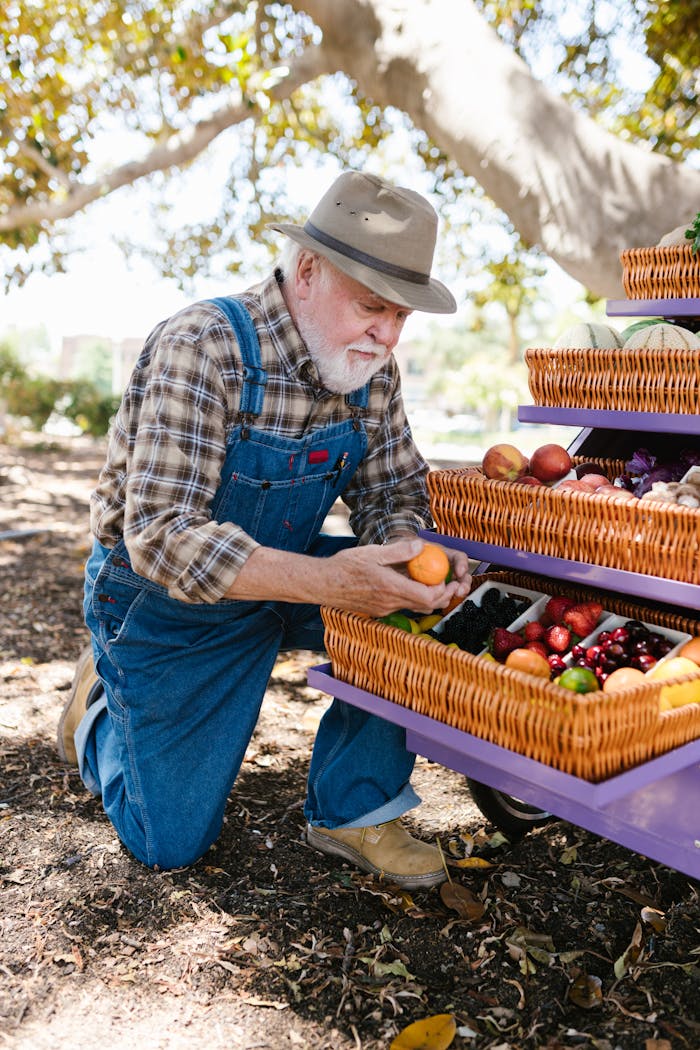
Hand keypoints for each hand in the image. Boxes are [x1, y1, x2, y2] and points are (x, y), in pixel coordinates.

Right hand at [317, 538, 472, 617]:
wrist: (323, 583)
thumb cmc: (345, 566)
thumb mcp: (373, 552)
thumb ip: (399, 551)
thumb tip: (421, 546)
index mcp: (390, 588)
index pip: (427, 597)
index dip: (443, 591)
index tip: (449, 580)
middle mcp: (389, 602)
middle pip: (426, 606)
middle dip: (441, 595)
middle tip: (446, 582)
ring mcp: (384, 609)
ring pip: (415, 606)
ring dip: (426, 596)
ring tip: (429, 580)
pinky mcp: (379, 610)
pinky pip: (402, 605)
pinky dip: (411, 596)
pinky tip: (406, 582)